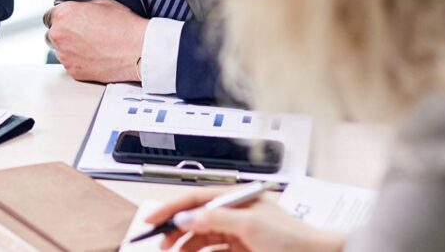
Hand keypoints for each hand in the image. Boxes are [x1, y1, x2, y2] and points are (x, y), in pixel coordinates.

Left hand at [46, 0, 146, 82]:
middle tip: (82, 34)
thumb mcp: (102, 3)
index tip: (70, 21)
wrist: (139, 50)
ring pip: (59, 50)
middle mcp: (59, 35)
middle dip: (63, 33)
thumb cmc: (124, 25)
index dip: (62, 18)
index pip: (50, 15)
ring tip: (91, 46)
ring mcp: (65, 55)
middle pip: (52, 34)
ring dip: (69, 48)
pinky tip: (94, 56)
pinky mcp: (73, 71)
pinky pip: (70, 64)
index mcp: (63, 14)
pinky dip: (78, 61)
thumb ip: (80, 6)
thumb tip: (74, 9)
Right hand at [145, 187, 345, 251]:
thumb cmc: (293, 238)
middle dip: (175, 229)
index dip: (171, 207)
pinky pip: (214, 250)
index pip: (196, 198)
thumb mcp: (250, 225)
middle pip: (196, 218)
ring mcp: (240, 231)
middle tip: (159, 243)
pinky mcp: (243, 249)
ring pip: (202, 236)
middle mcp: (236, 212)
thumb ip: (215, 219)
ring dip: (186, 244)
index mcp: (237, 198)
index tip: (151, 219)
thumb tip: (186, 216)